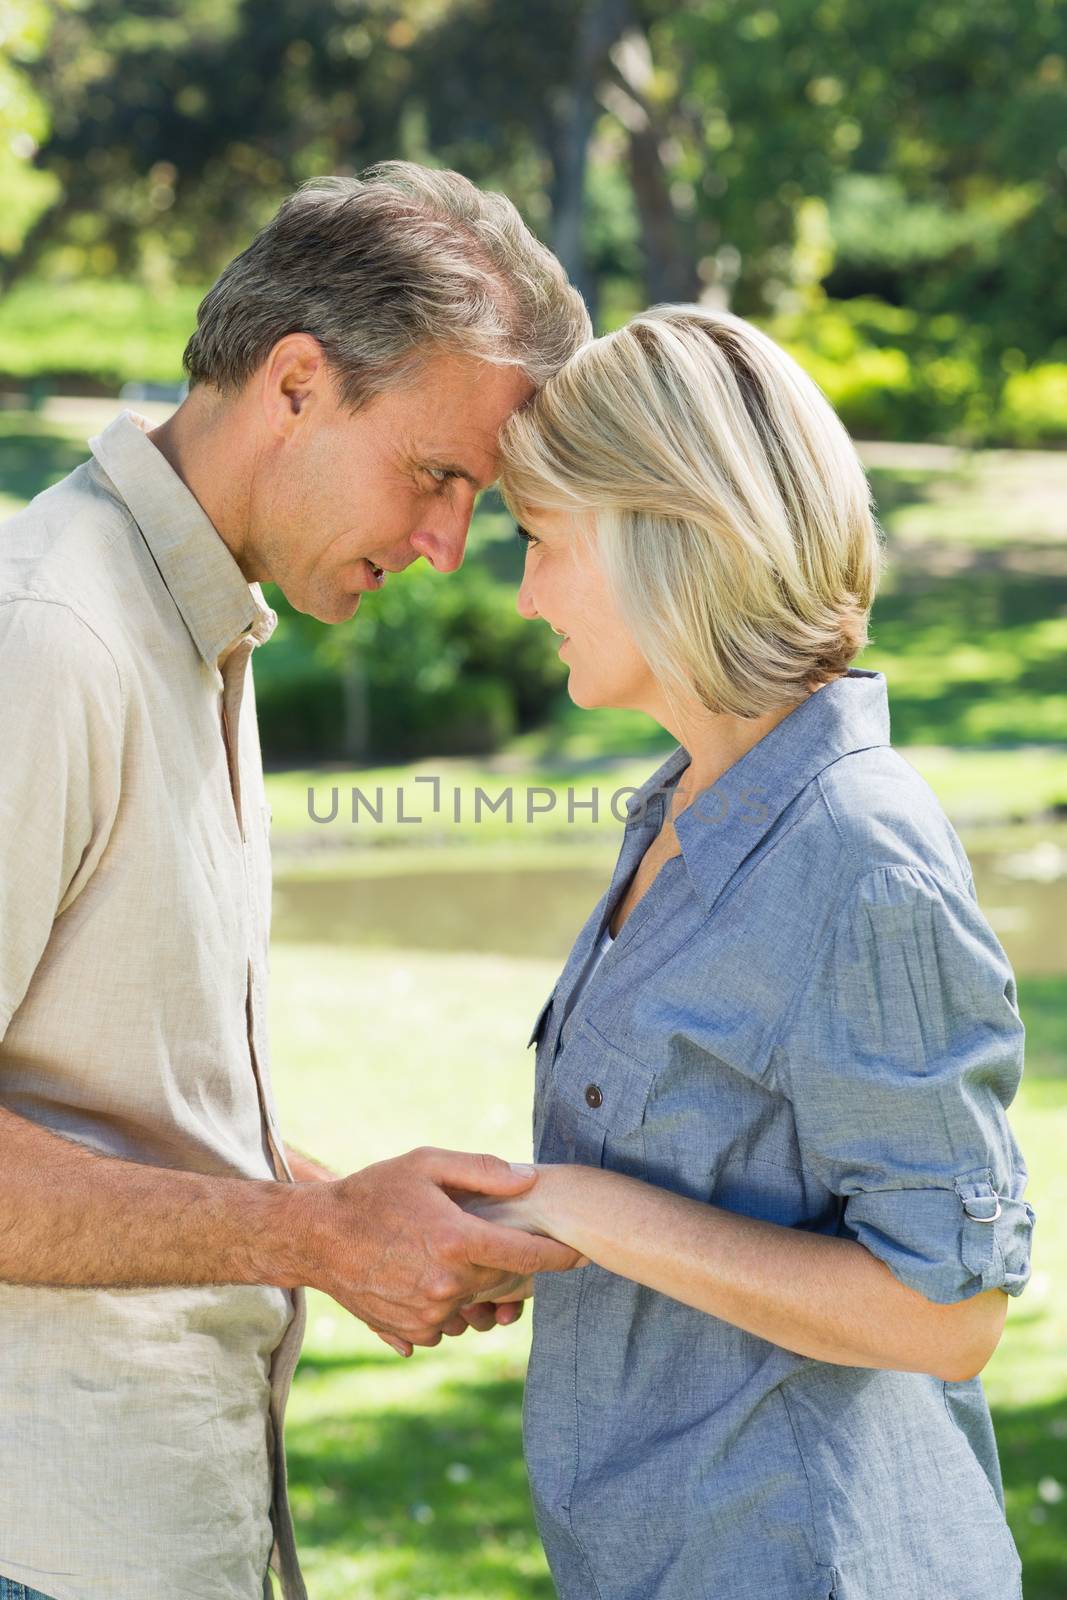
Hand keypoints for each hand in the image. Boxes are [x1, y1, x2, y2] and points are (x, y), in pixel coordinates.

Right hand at [295, 1147, 580, 1348]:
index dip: (560, 1255)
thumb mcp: (427, 1163)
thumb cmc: (374, 1192)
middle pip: (503, 1281)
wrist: (316, 1237)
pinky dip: (446, 1306)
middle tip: (491, 1240)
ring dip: (474, 1288)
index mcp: (457, 1241)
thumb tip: (531, 1180)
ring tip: (450, 1258)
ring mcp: (429, 1315)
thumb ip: (483, 1170)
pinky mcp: (411, 1332)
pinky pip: (447, 1325)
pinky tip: (425, 1279)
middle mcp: (447, 1285)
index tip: (581, 1253)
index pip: (528, 1255)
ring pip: (476, 1307)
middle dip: (507, 1265)